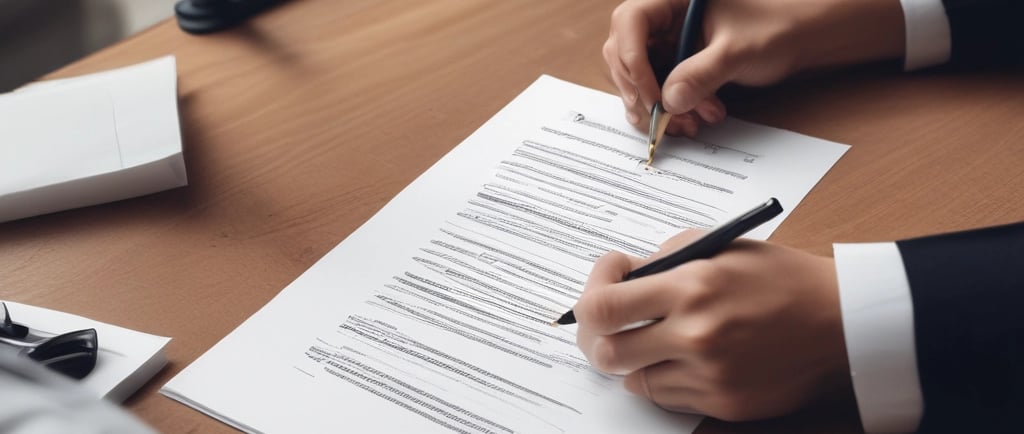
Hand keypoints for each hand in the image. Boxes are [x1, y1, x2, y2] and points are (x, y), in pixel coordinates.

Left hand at [574, 230, 851, 420]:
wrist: (842, 322)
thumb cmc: (781, 277)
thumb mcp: (720, 246)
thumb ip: (664, 260)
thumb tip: (622, 279)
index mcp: (691, 286)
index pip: (601, 307)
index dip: (588, 297)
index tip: (607, 280)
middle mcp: (696, 334)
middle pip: (605, 352)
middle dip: (597, 335)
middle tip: (608, 321)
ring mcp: (710, 374)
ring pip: (632, 379)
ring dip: (633, 357)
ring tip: (653, 336)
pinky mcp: (723, 402)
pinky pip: (666, 396)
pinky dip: (663, 377)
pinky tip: (681, 356)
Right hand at [604, 0, 903, 135]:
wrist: (803, 37)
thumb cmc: (776, 27)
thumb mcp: (739, 51)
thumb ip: (703, 73)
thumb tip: (668, 101)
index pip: (631, 24)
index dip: (633, 61)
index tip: (653, 96)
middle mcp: (663, 18)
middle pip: (625, 54)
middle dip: (643, 92)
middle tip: (665, 120)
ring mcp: (667, 41)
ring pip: (639, 77)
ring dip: (658, 107)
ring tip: (688, 124)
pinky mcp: (675, 62)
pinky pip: (658, 89)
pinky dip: (671, 109)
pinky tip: (694, 119)